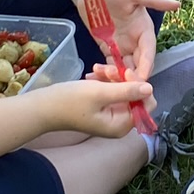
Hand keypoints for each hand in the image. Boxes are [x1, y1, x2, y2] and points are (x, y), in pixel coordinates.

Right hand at [31, 74, 155, 138]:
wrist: (43, 107)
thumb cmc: (70, 101)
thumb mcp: (100, 93)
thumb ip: (126, 91)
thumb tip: (150, 88)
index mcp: (121, 125)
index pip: (146, 104)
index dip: (138, 86)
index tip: (124, 72)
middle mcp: (119, 123)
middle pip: (134, 95)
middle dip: (122, 79)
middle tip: (106, 69)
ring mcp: (110, 115)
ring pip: (122, 89)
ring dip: (111, 77)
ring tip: (96, 69)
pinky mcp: (101, 107)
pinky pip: (110, 91)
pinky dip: (104, 80)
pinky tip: (92, 73)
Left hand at [76, 0, 179, 79]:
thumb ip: (154, 0)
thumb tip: (177, 5)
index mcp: (144, 30)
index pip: (148, 52)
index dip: (145, 66)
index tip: (141, 78)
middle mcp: (135, 40)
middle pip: (138, 64)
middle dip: (133, 77)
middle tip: (123, 86)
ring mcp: (121, 45)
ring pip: (125, 68)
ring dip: (119, 77)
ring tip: (107, 79)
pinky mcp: (107, 47)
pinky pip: (110, 65)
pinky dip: (107, 73)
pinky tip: (98, 76)